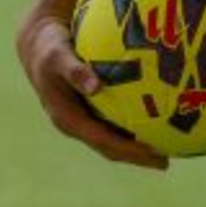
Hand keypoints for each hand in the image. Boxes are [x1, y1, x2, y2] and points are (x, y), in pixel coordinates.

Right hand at [15, 10, 168, 170]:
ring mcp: (82, 119)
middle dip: (136, 157)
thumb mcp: (57, 57)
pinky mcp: (89, 110)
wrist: (38, 45)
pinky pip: (113, 124)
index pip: (102, 141)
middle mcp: (76, 124)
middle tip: (165, 161)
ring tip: (167, 147)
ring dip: (136, 147)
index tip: (152, 152)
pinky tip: (155, 119)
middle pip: (109, 148)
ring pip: (112, 140)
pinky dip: (132, 127)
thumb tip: (95, 86)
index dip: (127, 149)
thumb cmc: (50, 49)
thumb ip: (74, 71)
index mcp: (68, 119)